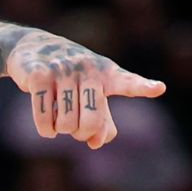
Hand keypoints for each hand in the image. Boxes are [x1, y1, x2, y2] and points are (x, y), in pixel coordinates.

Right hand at [5, 30, 165, 148]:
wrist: (33, 48)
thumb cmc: (69, 76)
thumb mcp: (90, 93)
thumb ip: (102, 121)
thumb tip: (96, 142)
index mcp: (106, 73)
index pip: (127, 82)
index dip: (143, 86)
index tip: (159, 88)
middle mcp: (87, 68)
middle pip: (91, 121)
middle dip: (81, 134)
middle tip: (75, 130)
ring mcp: (61, 70)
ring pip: (66, 122)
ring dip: (61, 131)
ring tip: (58, 122)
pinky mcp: (38, 75)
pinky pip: (45, 117)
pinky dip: (46, 130)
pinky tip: (48, 129)